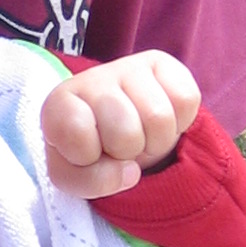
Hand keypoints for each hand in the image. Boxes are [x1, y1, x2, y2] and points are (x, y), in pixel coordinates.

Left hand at [42, 51, 199, 198]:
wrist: (118, 133)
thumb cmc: (90, 154)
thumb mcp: (74, 177)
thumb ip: (90, 182)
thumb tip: (130, 171)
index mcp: (60, 104)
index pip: (77, 133)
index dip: (87, 156)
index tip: (87, 153)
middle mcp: (93, 78)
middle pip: (125, 131)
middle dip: (127, 152)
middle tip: (120, 148)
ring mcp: (129, 67)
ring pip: (159, 118)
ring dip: (155, 142)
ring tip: (140, 136)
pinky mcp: (162, 64)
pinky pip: (185, 99)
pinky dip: (179, 123)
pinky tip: (157, 122)